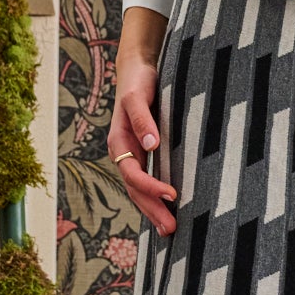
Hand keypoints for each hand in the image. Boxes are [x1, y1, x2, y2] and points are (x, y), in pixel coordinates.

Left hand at [110, 7, 175, 236]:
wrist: (138, 67)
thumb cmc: (151, 103)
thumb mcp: (159, 132)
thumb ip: (163, 154)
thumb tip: (172, 178)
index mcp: (128, 156)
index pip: (137, 191)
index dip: (152, 208)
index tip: (170, 225)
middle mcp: (121, 147)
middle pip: (133, 184)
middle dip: (152, 206)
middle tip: (171, 227)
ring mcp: (123, 129)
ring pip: (131, 164)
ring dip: (149, 183)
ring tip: (169, 197)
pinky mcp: (129, 104)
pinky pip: (137, 122)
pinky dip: (145, 134)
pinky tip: (155, 146)